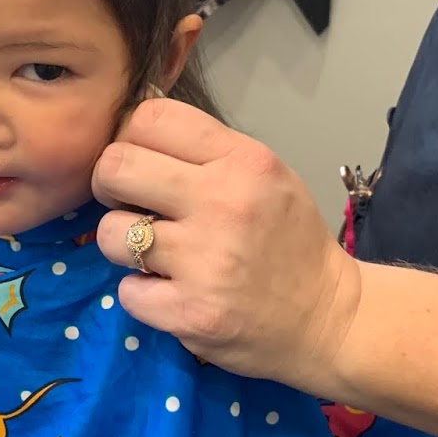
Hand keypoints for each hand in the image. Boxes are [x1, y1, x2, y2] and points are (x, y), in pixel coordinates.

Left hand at [91, 99, 362, 389]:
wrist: (328, 318)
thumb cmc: (290, 241)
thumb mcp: (268, 176)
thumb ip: (207, 152)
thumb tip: (132, 127)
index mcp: (243, 161)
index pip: (151, 118)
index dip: (131, 139)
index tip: (140, 163)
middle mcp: (223, 204)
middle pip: (115, 168)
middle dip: (110, 187)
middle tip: (129, 206)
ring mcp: (204, 261)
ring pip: (109, 233)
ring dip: (123, 246)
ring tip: (153, 255)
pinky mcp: (190, 313)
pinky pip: (126, 292)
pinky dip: (141, 294)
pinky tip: (170, 292)